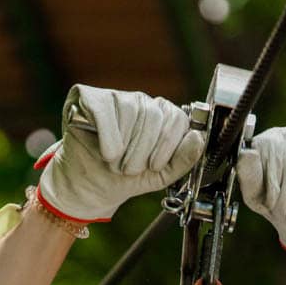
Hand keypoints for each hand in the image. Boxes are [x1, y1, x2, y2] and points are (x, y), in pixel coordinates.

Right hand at [35, 85, 204, 222]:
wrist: (88, 188)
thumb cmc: (122, 178)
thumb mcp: (159, 175)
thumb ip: (184, 159)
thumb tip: (199, 138)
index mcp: (160, 116)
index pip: (177, 117)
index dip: (168, 145)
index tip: (154, 166)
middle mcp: (139, 101)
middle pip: (154, 115)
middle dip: (143, 150)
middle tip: (129, 169)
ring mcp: (114, 96)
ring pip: (131, 111)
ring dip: (124, 147)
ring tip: (114, 163)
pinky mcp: (86, 96)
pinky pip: (106, 109)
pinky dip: (108, 136)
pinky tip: (107, 152)